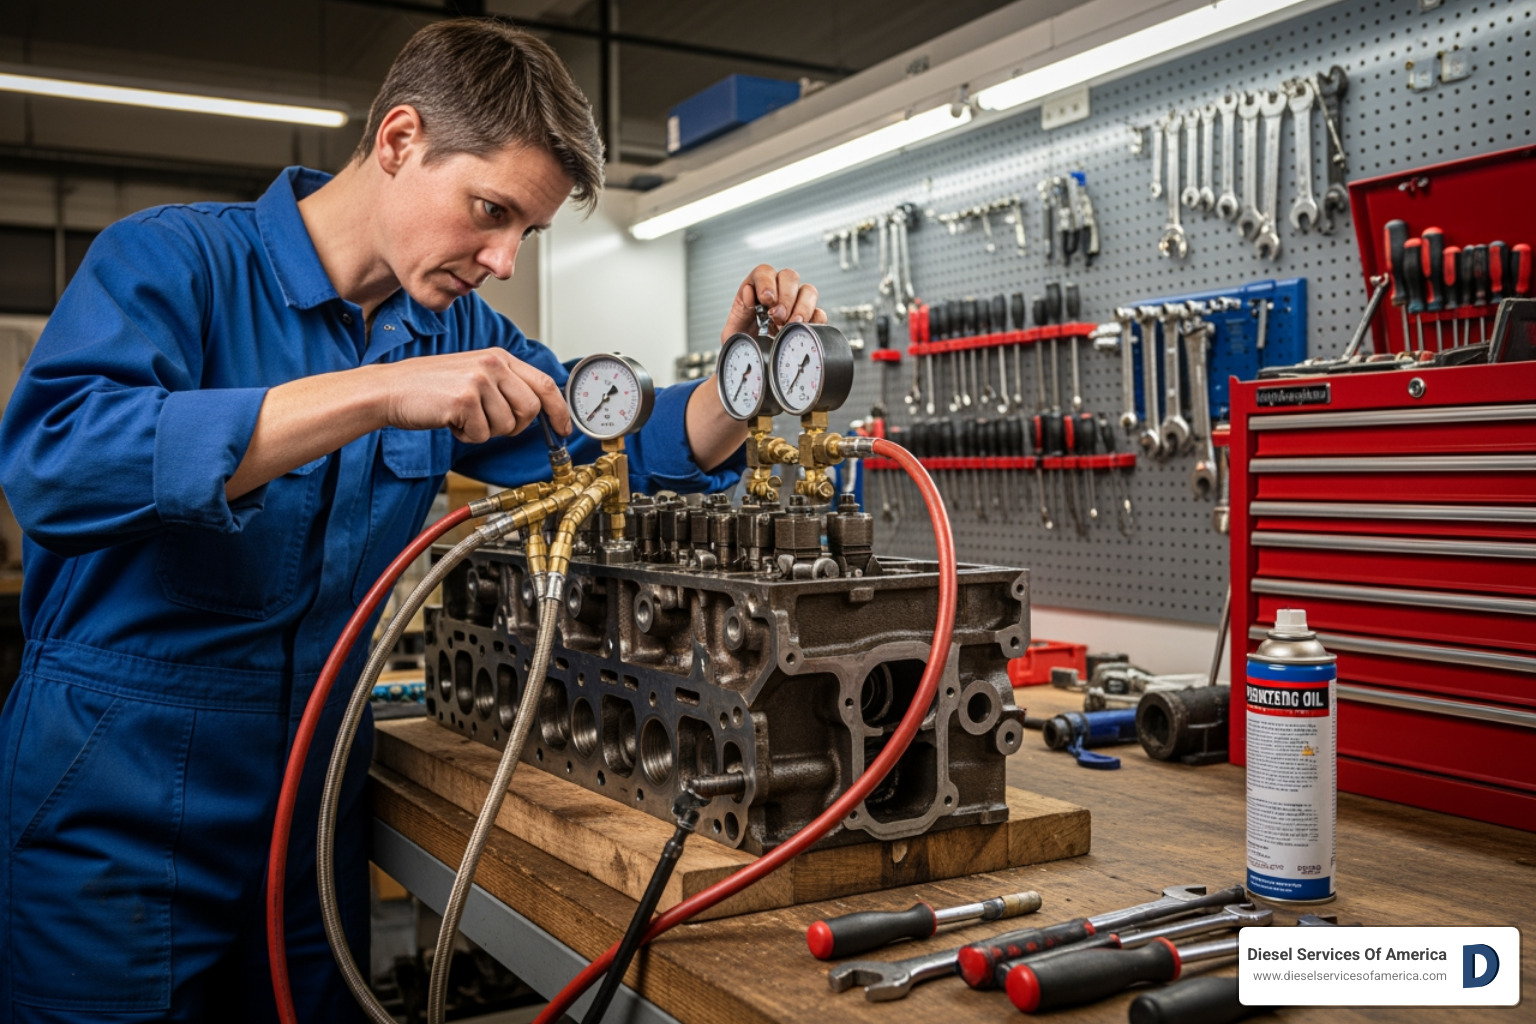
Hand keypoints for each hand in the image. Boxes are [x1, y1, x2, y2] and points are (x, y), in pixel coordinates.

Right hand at [376, 348, 568, 441]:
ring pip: (506, 426)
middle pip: (530, 409)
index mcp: (499, 357)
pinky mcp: (464, 399)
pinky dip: (465, 435)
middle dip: (514, 426)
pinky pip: (481, 434)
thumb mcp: (475, 375)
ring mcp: (479, 380)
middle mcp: (493, 364)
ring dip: (484, 430)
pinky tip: (450, 419)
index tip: (565, 429)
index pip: (545, 383)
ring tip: (462, 415)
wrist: (391, 389)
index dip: (559, 410)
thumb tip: (537, 411)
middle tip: (488, 423)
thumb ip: (506, 386)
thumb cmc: (430, 387)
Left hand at [719, 264, 826, 342]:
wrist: (754, 364)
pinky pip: (819, 313)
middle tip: (777, 317)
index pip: (765, 272)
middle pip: (790, 277)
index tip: (766, 299)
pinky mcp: (810, 319)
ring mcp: (796, 304)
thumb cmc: (743, 345)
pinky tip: (802, 331)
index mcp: (756, 289)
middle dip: (785, 297)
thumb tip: (748, 292)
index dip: (767, 282)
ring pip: (808, 291)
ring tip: (791, 325)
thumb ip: (738, 313)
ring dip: (802, 307)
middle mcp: (778, 291)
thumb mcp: (733, 332)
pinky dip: (814, 321)